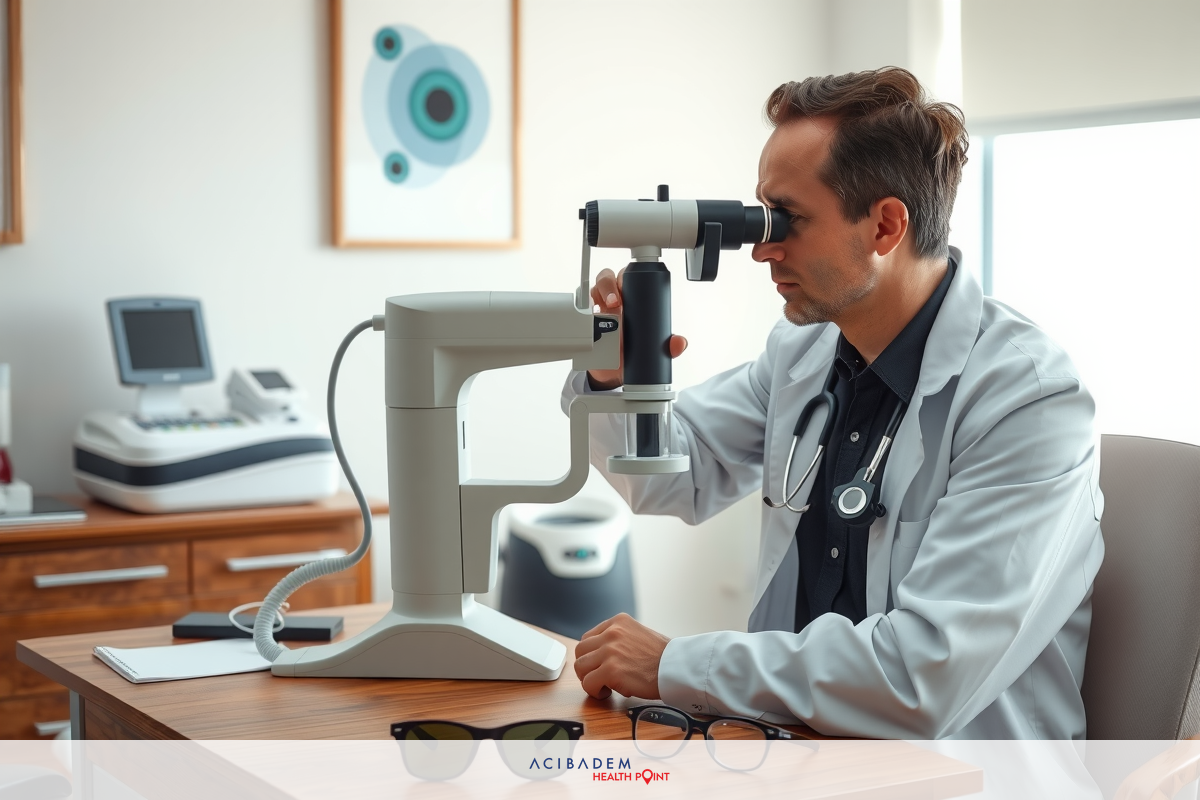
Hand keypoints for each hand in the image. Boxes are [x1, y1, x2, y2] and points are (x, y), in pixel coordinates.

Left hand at [573, 613, 669, 699]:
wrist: (677, 667)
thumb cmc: (664, 656)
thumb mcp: (639, 634)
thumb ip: (619, 638)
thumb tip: (601, 653)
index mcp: (618, 622)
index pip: (588, 638)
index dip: (591, 655)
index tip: (598, 665)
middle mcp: (611, 633)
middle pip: (580, 651)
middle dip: (587, 667)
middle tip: (598, 677)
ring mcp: (609, 651)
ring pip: (581, 667)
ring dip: (590, 680)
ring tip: (604, 686)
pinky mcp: (610, 670)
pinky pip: (588, 683)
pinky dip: (595, 691)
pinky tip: (608, 692)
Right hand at [587, 268, 688, 389]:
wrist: (614, 373)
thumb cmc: (632, 352)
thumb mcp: (651, 348)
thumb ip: (667, 345)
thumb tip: (679, 343)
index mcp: (632, 300)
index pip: (629, 278)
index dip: (628, 277)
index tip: (629, 289)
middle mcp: (614, 301)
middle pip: (608, 278)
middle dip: (610, 284)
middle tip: (616, 301)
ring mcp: (598, 309)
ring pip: (593, 289)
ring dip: (597, 293)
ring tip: (604, 307)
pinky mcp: (587, 321)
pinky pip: (580, 306)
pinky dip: (582, 306)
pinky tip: (589, 314)